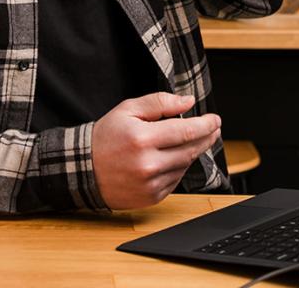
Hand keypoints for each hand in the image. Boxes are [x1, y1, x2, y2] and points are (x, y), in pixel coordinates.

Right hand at [91, 92, 221, 209]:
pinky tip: (172, 158)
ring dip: (192, 152)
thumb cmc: (105, 137)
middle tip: (213, 129)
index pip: (186, 130)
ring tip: (190, 140)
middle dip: (207, 137)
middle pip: (191, 149)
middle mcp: (148, 164)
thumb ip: (159, 102)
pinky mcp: (151, 197)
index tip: (215, 120)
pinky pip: (176, 180)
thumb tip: (188, 102)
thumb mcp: (127, 109)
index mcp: (142, 138)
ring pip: (185, 165)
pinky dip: (178, 168)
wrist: (83, 169)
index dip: (206, 124)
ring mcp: (150, 183)